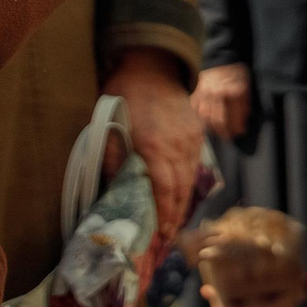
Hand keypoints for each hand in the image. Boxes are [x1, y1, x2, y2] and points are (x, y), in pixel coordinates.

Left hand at [103, 48, 206, 241]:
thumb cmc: (125, 97)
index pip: (165, 190)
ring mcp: (191, 141)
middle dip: (175, 216)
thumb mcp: (110, 127)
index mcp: (155, 147)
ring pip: (190, 180)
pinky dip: (188, 184)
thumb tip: (114, 190)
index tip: (163, 235)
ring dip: (182, 203)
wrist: (151, 68)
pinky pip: (195, 166)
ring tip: (174, 224)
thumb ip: (113, 159)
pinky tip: (180, 195)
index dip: (165, 215)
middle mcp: (178, 147)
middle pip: (181, 190)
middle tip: (168, 238)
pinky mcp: (197, 135)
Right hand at [192, 62, 251, 140]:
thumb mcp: (246, 88)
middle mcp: (217, 94)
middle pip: (218, 120)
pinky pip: (197, 109)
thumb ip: (244, 107)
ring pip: (205, 117)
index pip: (233, 117)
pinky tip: (207, 122)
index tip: (240, 133)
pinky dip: (201, 117)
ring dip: (212, 127)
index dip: (237, 128)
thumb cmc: (237, 75)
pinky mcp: (197, 93)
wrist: (222, 59)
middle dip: (224, 131)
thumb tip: (242, 126)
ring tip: (218, 132)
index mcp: (232, 92)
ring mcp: (205, 93)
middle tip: (228, 137)